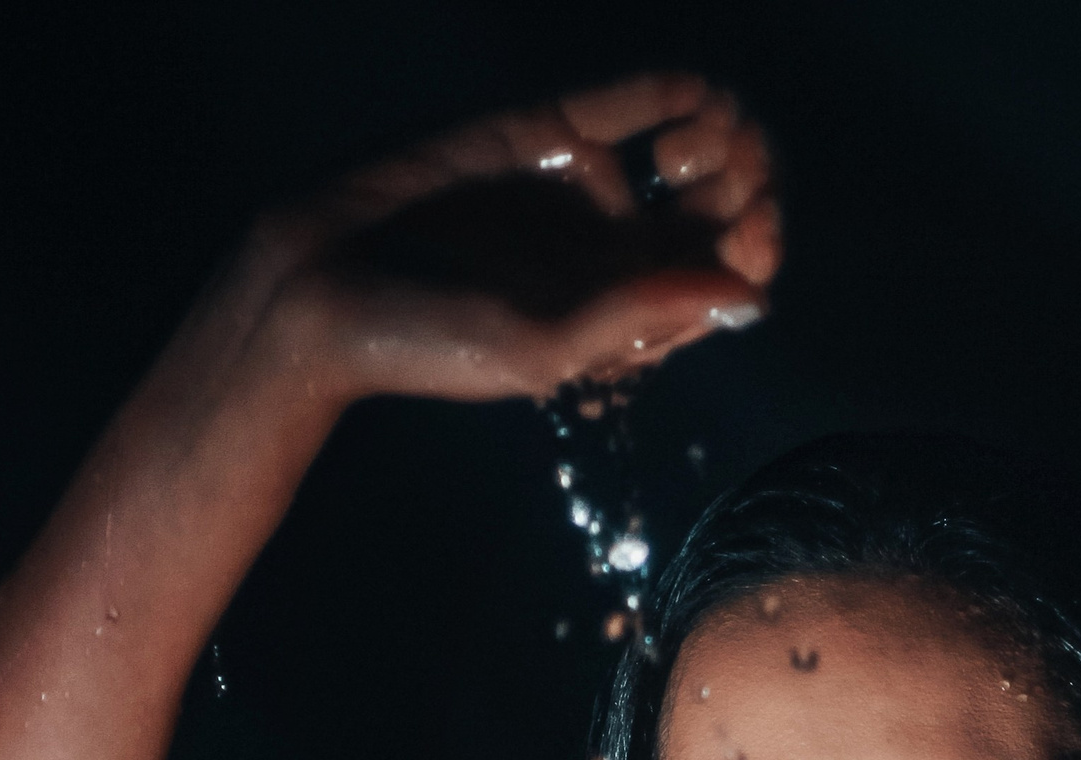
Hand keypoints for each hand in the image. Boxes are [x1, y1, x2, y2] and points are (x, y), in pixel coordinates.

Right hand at [255, 73, 780, 407]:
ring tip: (695, 141)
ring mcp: (583, 193)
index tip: (754, 224)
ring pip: (686, 155)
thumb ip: (641, 317)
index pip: (725, 280)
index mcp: (629, 323)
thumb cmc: (430, 342)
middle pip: (718, 212)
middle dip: (746, 183)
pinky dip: (668, 95)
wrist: (323, 283)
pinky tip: (689, 94)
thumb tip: (750, 298)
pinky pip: (626, 107)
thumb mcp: (545, 345)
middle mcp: (614, 257)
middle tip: (720, 173)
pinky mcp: (544, 135)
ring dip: (719, 136)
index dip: (757, 246)